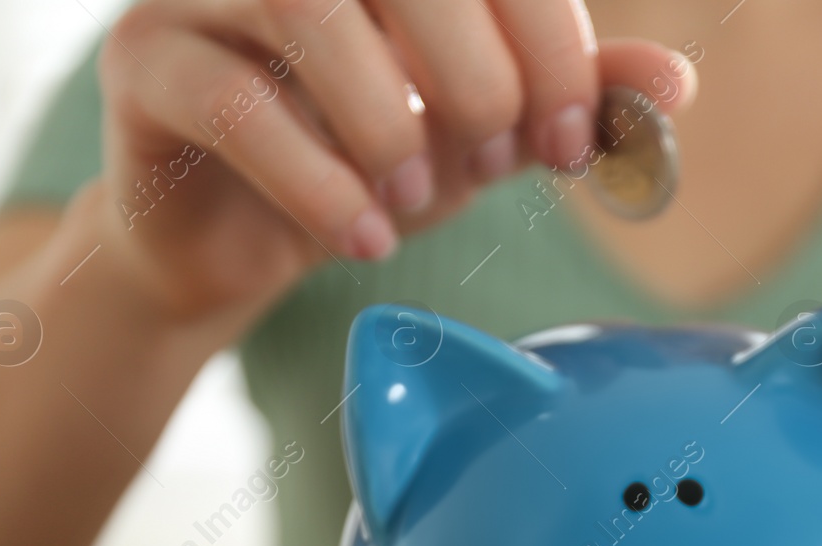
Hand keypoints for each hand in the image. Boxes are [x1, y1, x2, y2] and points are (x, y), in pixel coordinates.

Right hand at [92, 0, 697, 315]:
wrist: (234, 245)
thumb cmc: (361, 166)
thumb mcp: (480, 136)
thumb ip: (564, 100)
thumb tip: (677, 83)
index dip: (548, 37)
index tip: (575, 139)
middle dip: (474, 68)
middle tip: (498, 157)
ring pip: (303, 7)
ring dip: (386, 117)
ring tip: (416, 199)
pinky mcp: (144, 67)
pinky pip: (234, 103)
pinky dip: (315, 178)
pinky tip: (364, 236)